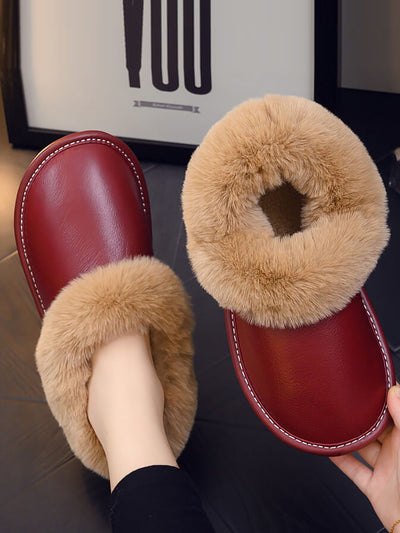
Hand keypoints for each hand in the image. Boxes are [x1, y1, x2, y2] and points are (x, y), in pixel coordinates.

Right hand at [330, 385, 399, 531]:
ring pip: (362, 449)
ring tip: (334, 423)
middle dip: (361, 419)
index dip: (382, 400)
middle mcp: (396, 452)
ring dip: (349, 439)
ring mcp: (385, 469)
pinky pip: (353, 470)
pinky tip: (329, 450)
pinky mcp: (374, 487)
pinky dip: (340, 461)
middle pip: (375, 431)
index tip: (368, 385)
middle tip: (345, 402)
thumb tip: (393, 390)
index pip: (392, 414)